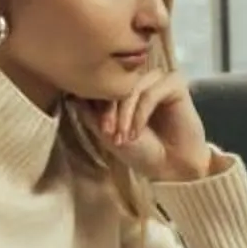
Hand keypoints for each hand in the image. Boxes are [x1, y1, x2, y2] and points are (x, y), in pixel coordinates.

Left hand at [94, 64, 217, 184]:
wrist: (171, 167)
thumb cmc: (141, 151)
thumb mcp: (107, 133)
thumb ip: (90, 113)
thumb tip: (71, 95)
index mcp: (124, 88)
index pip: (104, 82)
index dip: (97, 103)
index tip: (102, 131)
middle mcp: (140, 80)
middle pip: (116, 82)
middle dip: (110, 110)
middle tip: (110, 134)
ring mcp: (158, 80)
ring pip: (132, 87)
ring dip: (125, 113)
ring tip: (124, 137)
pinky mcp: (175, 84)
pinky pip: (151, 92)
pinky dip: (141, 113)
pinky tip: (138, 132)